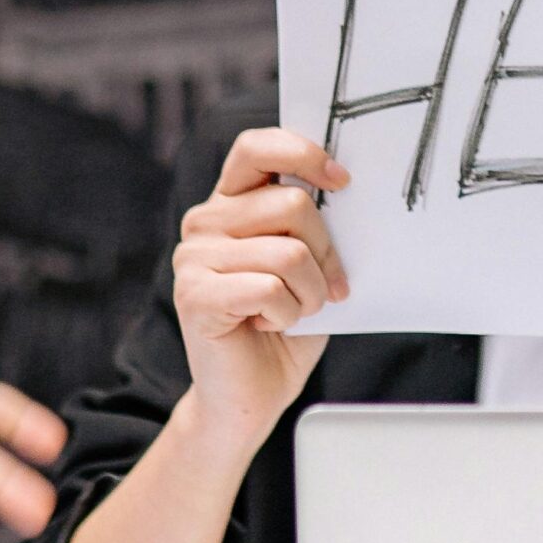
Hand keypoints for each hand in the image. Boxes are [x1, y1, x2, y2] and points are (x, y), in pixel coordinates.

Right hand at [170, 129, 350, 454]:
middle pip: (292, 204)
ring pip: (288, 251)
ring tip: (294, 310)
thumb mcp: (310, 264)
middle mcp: (205, 221)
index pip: (257, 147)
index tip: (342, 182)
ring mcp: (193, 257)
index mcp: (232, 202)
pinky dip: (288, 313)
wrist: (252, 395)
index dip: (302, 152)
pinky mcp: (193, 295)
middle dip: (327, 252)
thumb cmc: (286, 325)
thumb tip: (349, 191)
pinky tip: (268, 324)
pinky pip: (269, 288)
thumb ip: (315, 225)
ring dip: (309, 292)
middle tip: (325, 287)